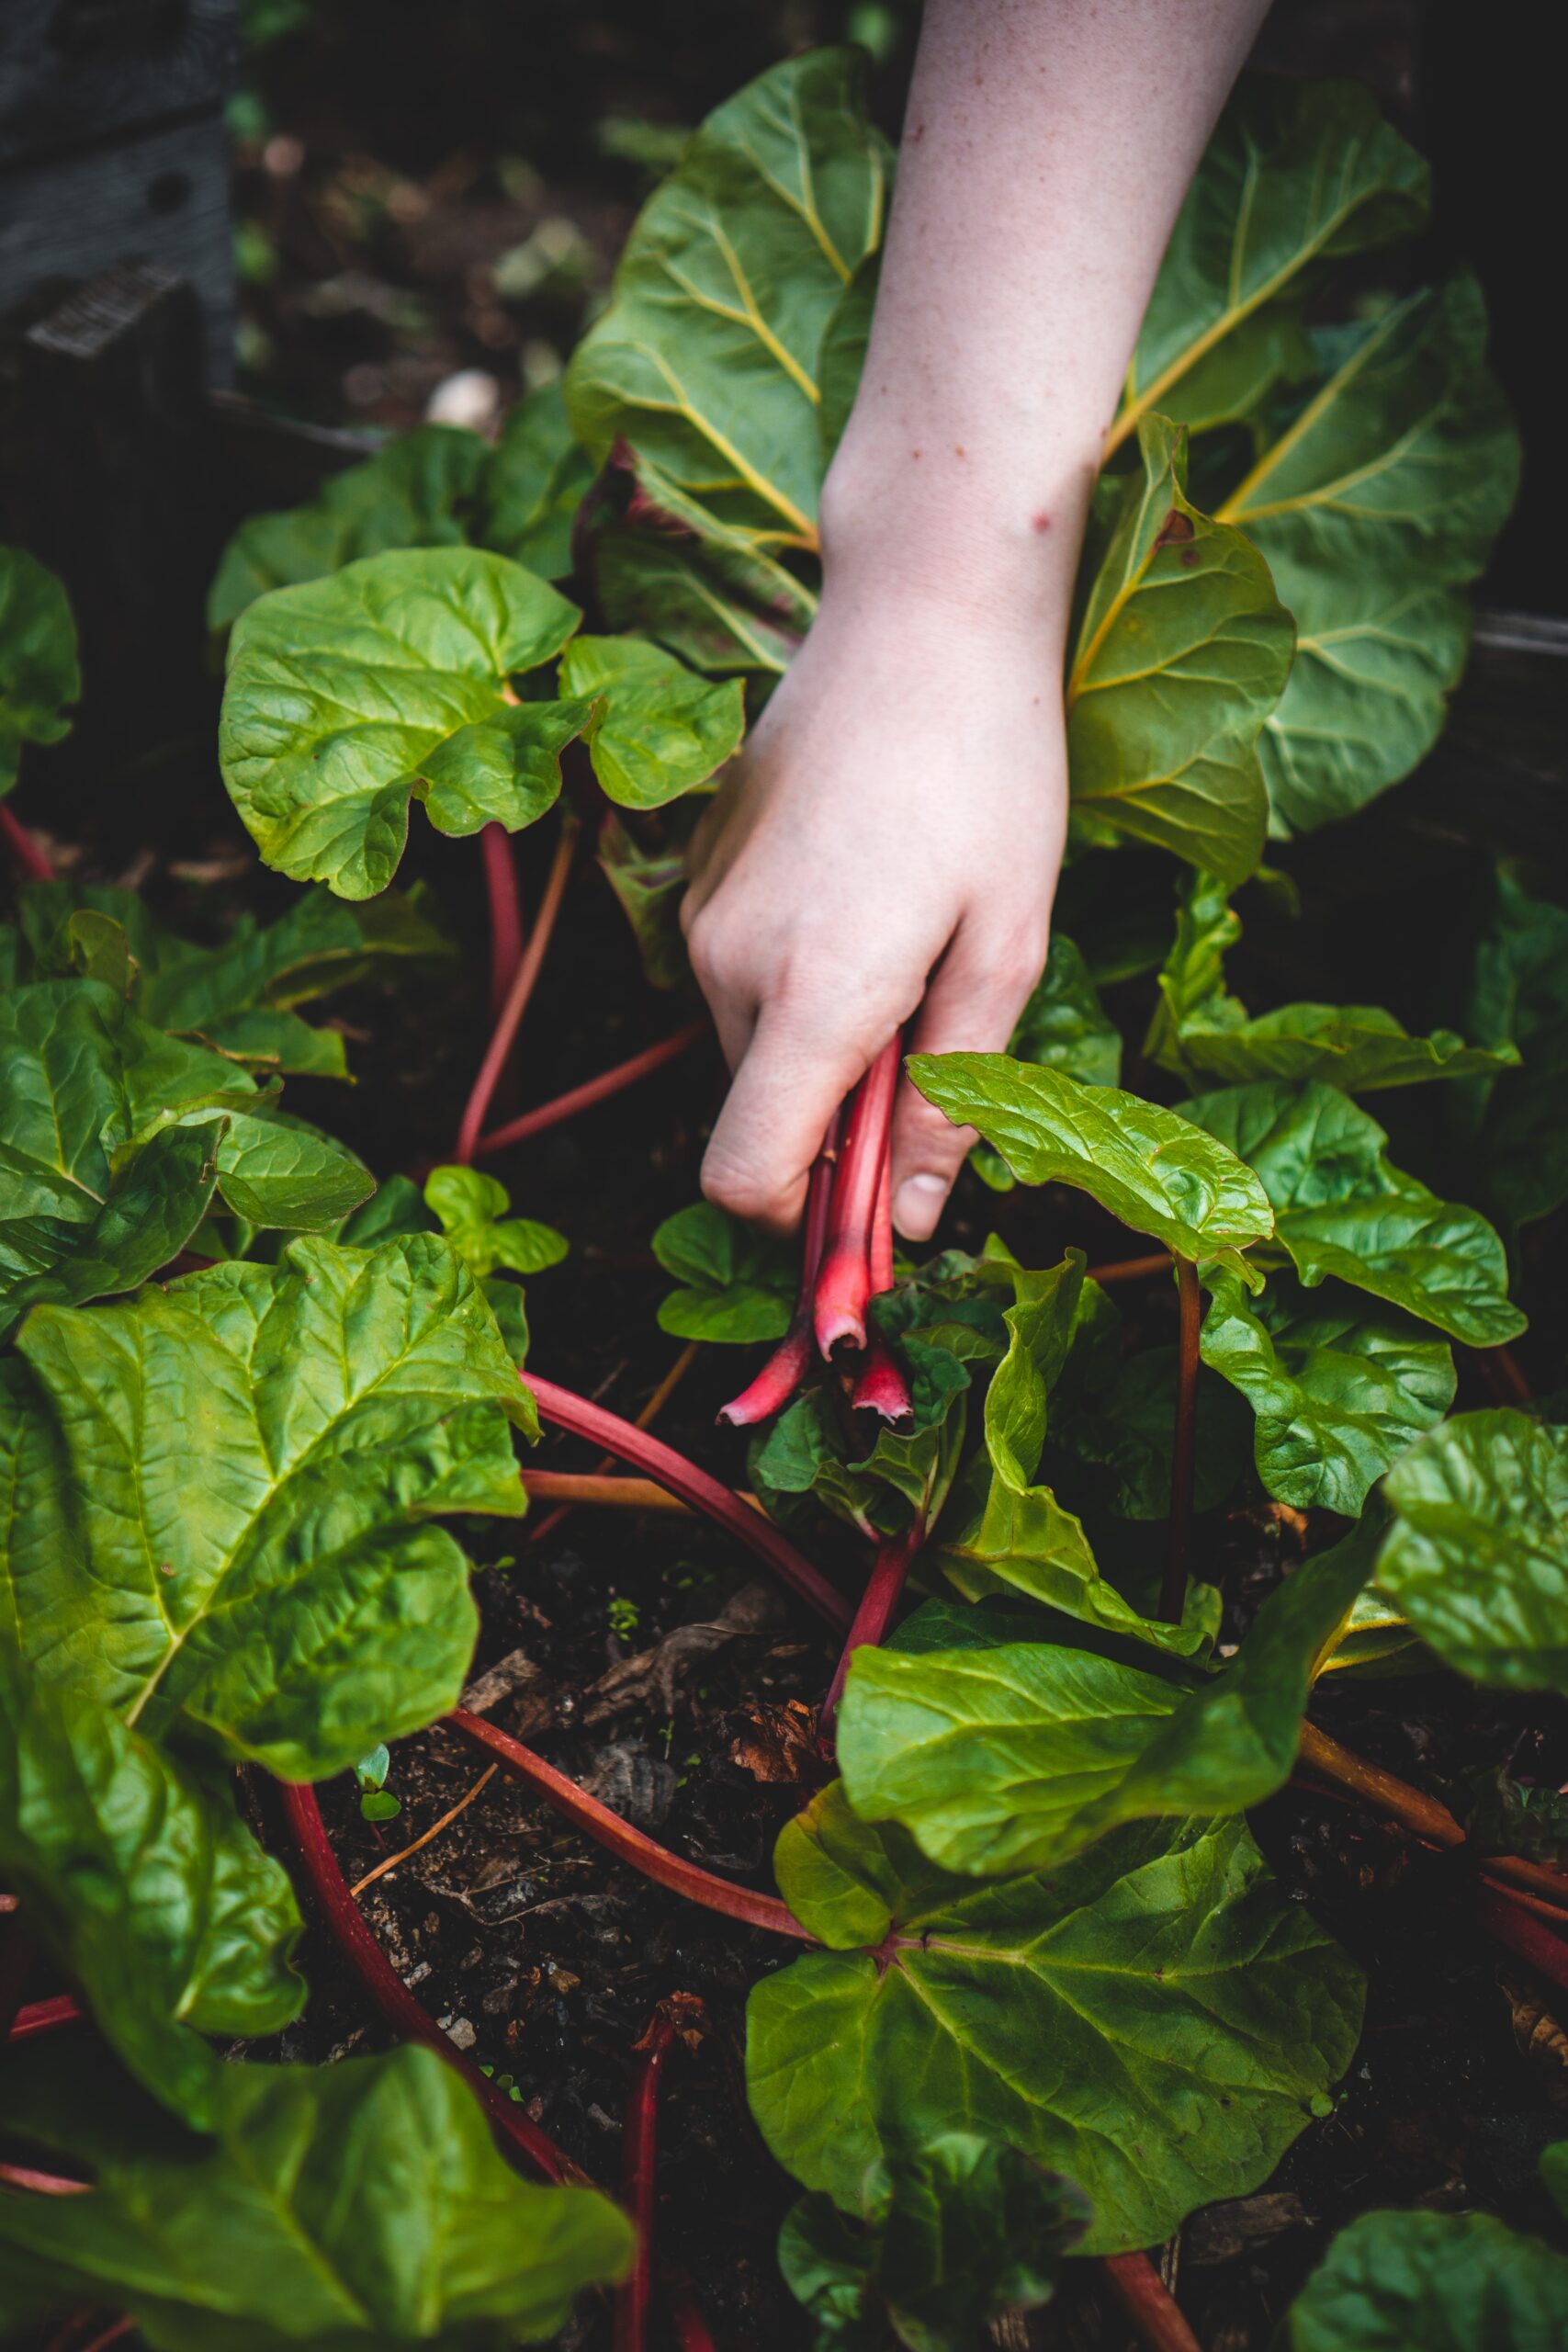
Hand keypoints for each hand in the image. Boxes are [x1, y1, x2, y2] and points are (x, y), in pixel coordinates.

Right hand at [681, 578, 1067, 1239]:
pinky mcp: (700, 871)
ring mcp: (702, 912)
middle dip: (844, 1114)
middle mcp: (727, 962)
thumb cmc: (990, 772)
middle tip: (942, 1025)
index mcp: (812, 993)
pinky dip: (803, 979)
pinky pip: (742, 976)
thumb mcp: (1007, 946)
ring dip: (830, 1039)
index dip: (807, 1223)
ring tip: (916, 939)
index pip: (746, 1177)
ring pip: (755, 1044)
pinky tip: (874, 889)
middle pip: (763, 1113)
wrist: (920, 607)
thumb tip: (916, 1222)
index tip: (881, 1205)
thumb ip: (953, 1098)